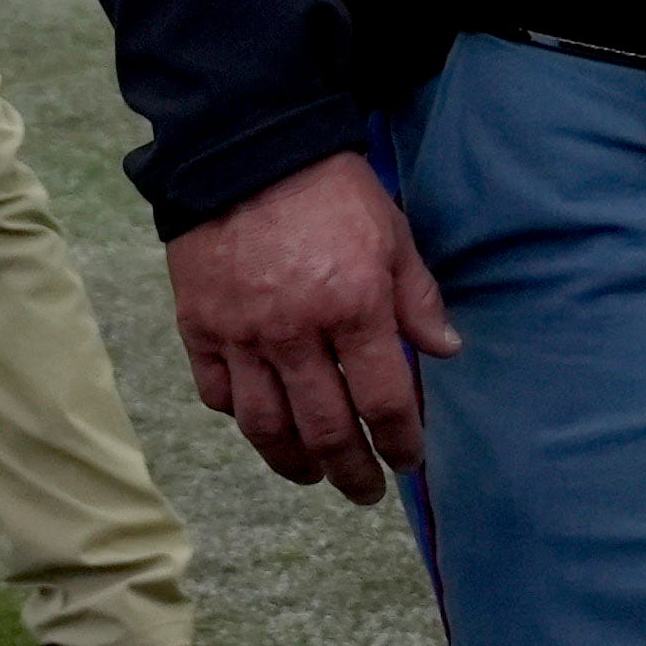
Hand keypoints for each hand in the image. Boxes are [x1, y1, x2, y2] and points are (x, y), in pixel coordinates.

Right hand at [165, 148, 454, 502]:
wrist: (249, 154)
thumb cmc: (334, 194)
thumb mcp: (395, 238)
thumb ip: (419, 302)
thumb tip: (447, 352)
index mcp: (353, 309)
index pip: (382, 400)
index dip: (399, 440)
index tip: (410, 461)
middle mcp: (294, 333)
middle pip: (324, 427)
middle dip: (350, 470)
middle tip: (365, 491)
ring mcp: (240, 335)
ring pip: (264, 424)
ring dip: (291, 461)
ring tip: (313, 476)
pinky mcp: (198, 327)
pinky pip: (217, 393)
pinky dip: (240, 418)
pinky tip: (262, 428)